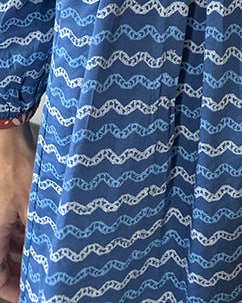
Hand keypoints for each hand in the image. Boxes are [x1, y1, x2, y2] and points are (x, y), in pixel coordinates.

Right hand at [0, 124, 35, 302]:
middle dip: (20, 272)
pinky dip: (25, 235)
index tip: (28, 294)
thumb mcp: (33, 205)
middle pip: (2, 262)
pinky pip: (12, 228)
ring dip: (24, 253)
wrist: (9, 140)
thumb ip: (37, 234)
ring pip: (8, 245)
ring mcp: (0, 216)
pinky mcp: (6, 204)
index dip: (12, 290)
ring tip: (46, 259)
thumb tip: (51, 255)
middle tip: (41, 278)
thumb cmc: (17, 168)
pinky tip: (43, 235)